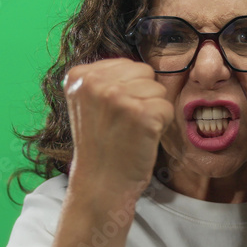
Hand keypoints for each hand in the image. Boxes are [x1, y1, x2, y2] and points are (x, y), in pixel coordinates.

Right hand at [63, 58, 173, 194]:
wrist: (100, 185)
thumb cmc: (101, 146)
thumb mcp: (90, 103)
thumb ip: (106, 78)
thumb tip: (140, 61)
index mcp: (79, 75)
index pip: (127, 65)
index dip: (128, 91)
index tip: (112, 115)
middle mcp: (95, 82)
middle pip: (145, 73)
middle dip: (142, 97)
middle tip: (124, 124)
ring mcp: (117, 97)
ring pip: (158, 89)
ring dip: (152, 112)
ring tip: (132, 132)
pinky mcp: (141, 114)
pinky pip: (167, 107)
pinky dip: (161, 126)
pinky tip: (142, 139)